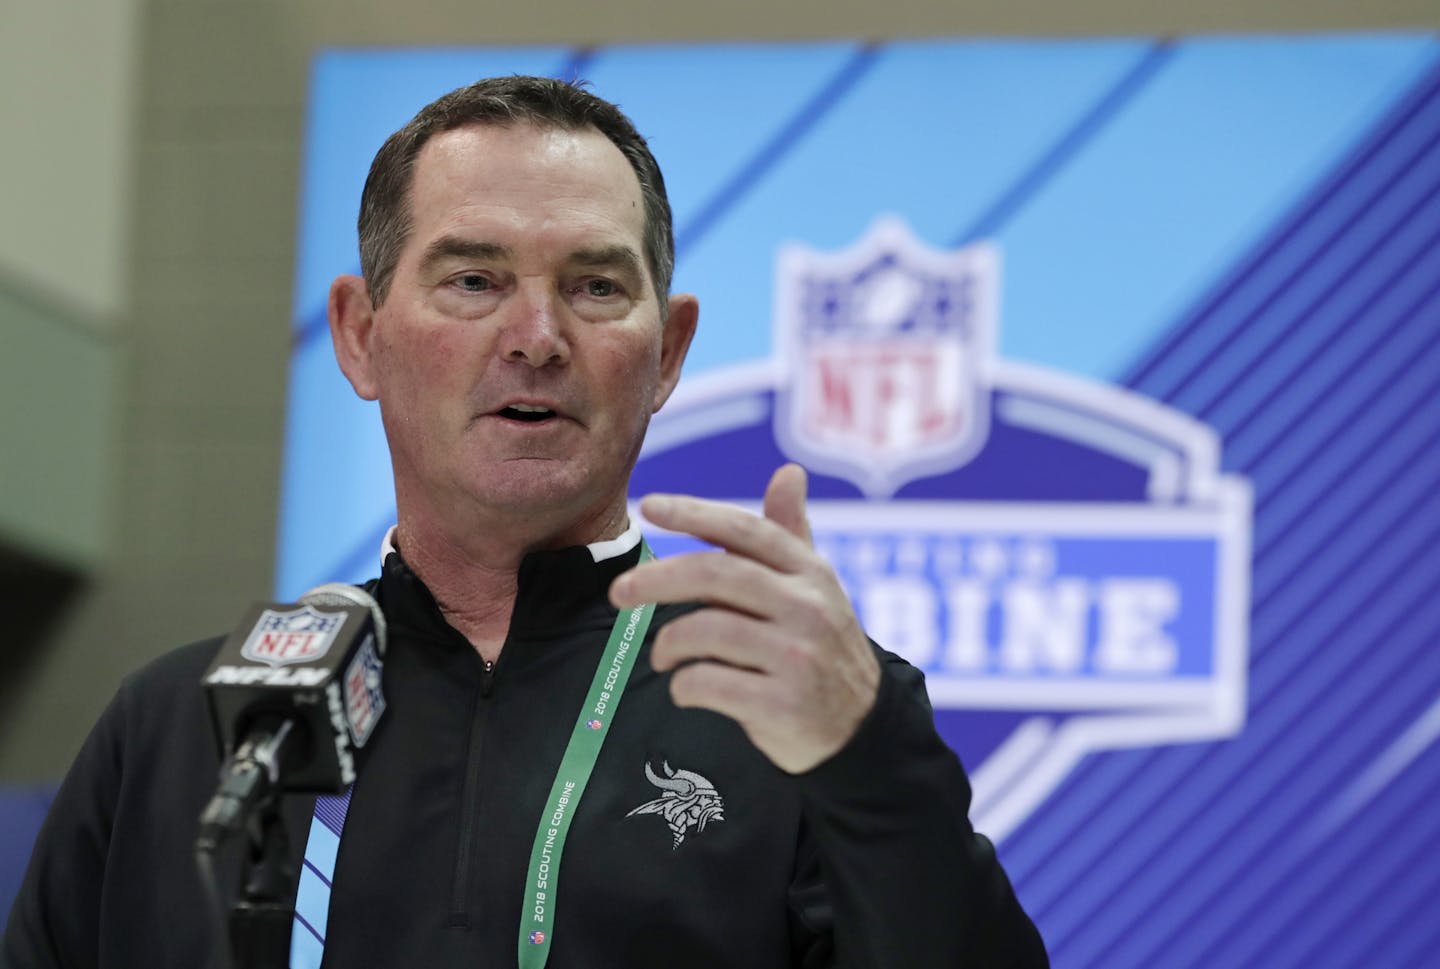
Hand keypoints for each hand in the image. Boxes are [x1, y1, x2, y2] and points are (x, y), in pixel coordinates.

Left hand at [609, 464, 880, 773]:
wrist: (863, 729)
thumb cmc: (822, 647)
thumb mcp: (816, 588)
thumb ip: (792, 534)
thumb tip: (789, 471)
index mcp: (811, 572)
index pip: (745, 530)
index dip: (694, 513)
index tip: (647, 506)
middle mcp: (808, 607)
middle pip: (716, 575)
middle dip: (657, 579)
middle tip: (619, 592)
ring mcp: (798, 656)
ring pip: (706, 630)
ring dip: (668, 644)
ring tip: (663, 655)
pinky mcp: (784, 704)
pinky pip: (709, 683)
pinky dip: (683, 685)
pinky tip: (686, 689)